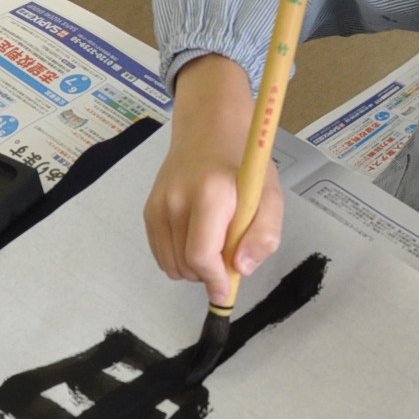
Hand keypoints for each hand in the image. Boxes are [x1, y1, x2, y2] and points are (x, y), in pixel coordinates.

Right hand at [143, 55, 283, 306]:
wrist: (209, 128)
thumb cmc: (244, 163)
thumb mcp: (270, 195)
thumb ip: (263, 234)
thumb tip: (241, 269)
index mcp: (210, 195)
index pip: (202, 256)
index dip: (215, 281)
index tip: (227, 290)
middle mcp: (176, 200)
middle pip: (185, 265)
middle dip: (209, 273)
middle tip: (228, 254)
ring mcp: (158, 204)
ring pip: (171, 264)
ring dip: (194, 267)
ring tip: (213, 243)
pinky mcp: (149, 209)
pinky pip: (161, 253)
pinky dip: (179, 257)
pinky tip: (196, 237)